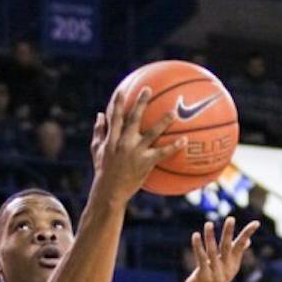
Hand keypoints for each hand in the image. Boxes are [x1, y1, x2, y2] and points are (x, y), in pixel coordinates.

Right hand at [89, 87, 186, 203]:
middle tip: (147, 89)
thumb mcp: (97, 150)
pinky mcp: (145, 162)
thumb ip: (99, 131)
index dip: (117, 102)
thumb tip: (100, 114)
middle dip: (140, 103)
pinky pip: (162, 153)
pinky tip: (185, 141)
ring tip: (174, 112)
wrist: (109, 191)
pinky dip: (174, 146)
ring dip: (163, 122)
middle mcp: (123, 142)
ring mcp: (135, 152)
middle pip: (133, 118)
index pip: (114, 116)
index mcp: (112, 138)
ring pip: (151, 133)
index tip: (122, 90)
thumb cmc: (103, 170)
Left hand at [181, 218, 259, 281]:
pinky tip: (196, 235)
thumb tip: (247, 241)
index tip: (256, 222)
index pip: (241, 246)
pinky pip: (201, 259)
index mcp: (233, 265)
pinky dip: (198, 246)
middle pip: (228, 248)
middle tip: (231, 218)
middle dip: (229, 233)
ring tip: (208, 223)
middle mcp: (226, 269)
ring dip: (210, 237)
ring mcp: (215, 274)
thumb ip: (235, 254)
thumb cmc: (212, 279)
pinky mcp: (204, 277)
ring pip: (213, 252)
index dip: (247, 234)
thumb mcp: (226, 268)